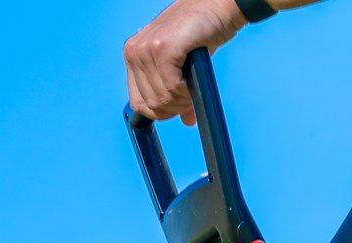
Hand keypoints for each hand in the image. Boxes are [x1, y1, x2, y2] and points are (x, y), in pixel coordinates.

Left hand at [124, 0, 246, 125]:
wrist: (218, 7)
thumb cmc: (201, 33)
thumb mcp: (184, 66)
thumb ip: (178, 92)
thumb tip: (187, 121)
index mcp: (133, 55)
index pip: (138, 103)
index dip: (160, 113)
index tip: (178, 107)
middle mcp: (134, 51)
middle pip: (151, 104)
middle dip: (174, 108)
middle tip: (190, 98)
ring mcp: (146, 49)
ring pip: (162, 98)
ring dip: (183, 100)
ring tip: (194, 86)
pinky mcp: (162, 49)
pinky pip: (172, 88)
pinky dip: (186, 91)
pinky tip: (194, 78)